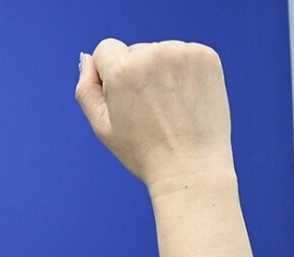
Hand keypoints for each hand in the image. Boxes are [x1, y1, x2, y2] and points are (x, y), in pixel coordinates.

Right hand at [75, 39, 234, 189]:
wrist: (191, 169)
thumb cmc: (144, 154)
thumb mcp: (102, 128)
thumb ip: (86, 89)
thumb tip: (88, 59)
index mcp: (122, 70)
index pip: (105, 50)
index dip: (111, 78)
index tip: (126, 104)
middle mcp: (152, 54)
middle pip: (136, 52)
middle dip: (139, 76)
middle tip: (151, 115)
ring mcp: (183, 53)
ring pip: (162, 54)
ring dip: (163, 75)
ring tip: (171, 111)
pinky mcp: (206, 58)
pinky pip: (186, 57)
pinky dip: (186, 75)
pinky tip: (188, 102)